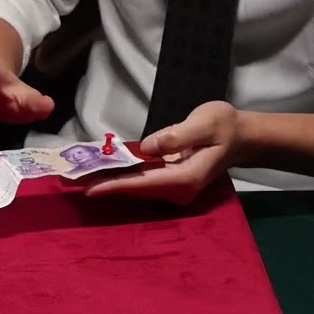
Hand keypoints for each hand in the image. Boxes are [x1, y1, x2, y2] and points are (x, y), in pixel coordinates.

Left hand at [84, 101, 246, 204]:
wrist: (242, 137)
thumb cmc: (225, 126)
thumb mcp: (206, 122)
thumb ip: (179, 135)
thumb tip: (148, 146)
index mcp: (186, 178)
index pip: (144, 184)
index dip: (115, 185)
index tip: (89, 188)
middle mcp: (178, 191)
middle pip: (135, 190)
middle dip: (104, 185)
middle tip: (71, 180)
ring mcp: (175, 190)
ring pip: (136, 188)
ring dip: (109, 182)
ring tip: (79, 177)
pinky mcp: (171, 183)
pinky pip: (142, 182)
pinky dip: (121, 177)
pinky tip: (101, 171)